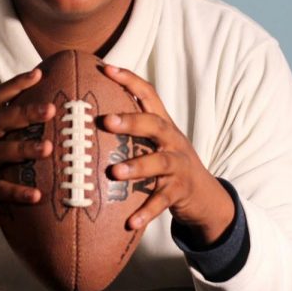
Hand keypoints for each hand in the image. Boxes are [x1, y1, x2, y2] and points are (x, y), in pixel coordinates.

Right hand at [0, 68, 54, 240]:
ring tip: (48, 148)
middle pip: (0, 120)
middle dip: (25, 112)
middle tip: (51, 109)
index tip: (38, 73)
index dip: (16, 84)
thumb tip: (52, 109)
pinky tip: (36, 195)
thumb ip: (15, 127)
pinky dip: (16, 192)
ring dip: (24, 149)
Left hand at [101, 65, 233, 244]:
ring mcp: (179, 166)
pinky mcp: (180, 192)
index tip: (105, 68)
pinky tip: (129, 222)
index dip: (129, 79)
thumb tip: (87, 111)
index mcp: (163, 124)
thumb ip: (131, 127)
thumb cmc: (167, 163)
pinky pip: (162, 201)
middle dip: (131, 120)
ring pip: (159, 162)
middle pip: (155, 124)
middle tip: (105, 120)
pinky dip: (146, 211)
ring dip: (136, 166)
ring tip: (113, 172)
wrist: (205, 196)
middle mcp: (172, 141)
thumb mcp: (154, 142)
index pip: (148, 94)